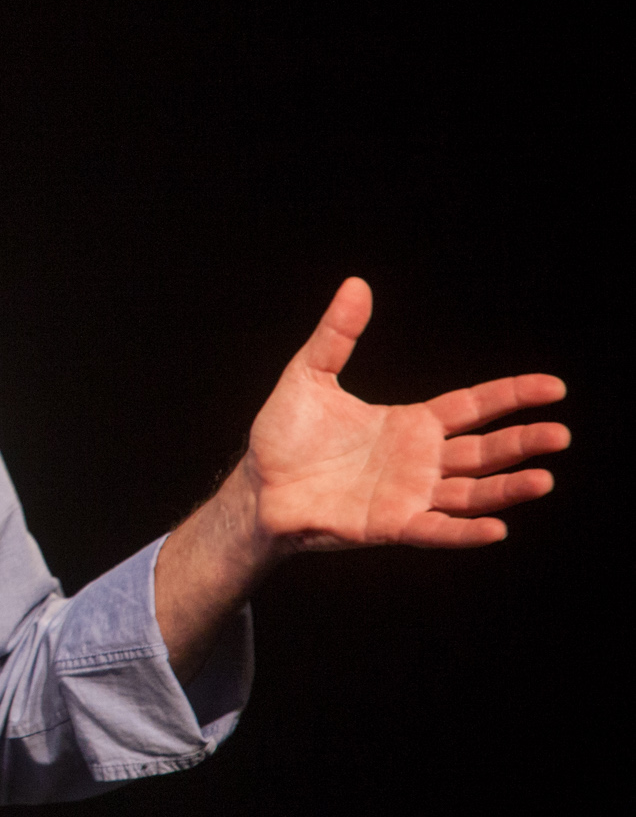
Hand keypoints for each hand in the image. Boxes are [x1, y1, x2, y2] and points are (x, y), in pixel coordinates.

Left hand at [247, 277, 567, 552]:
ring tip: (544, 480)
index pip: (473, 407)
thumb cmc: (282, 435)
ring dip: (507, 489)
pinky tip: (496, 528)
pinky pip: (435, 530)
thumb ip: (336, 334)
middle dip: (522, 443)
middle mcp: (419, 462)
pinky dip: (465, 532)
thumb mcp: (309, 376)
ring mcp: (408, 495)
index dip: (512, 396)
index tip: (554, 387)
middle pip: (484, 451)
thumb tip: (355, 284)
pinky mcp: (389, 525)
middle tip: (560, 435)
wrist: (255, 485)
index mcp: (410, 425)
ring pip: (471, 492)